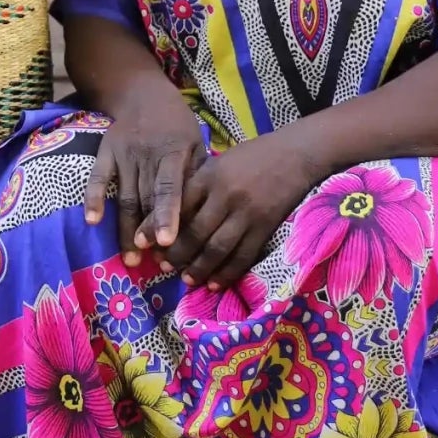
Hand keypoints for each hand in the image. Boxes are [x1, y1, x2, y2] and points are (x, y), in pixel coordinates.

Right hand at [84, 98, 206, 265]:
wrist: (141, 94)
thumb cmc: (176, 124)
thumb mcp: (195, 142)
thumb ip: (198, 175)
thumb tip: (206, 213)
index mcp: (173, 151)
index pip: (169, 188)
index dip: (166, 214)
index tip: (166, 241)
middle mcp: (146, 153)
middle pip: (146, 199)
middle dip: (148, 232)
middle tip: (152, 264)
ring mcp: (123, 153)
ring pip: (125, 196)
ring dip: (126, 229)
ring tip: (130, 259)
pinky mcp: (104, 152)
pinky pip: (98, 179)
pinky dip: (94, 199)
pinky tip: (93, 221)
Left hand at [164, 130, 320, 288]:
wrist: (296, 154)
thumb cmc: (252, 157)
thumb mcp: (219, 163)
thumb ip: (197, 185)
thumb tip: (170, 216)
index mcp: (209, 176)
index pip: (177, 206)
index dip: (156, 227)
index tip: (142, 243)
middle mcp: (225, 196)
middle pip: (194, 232)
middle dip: (176, 254)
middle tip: (163, 267)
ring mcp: (247, 213)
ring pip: (217, 249)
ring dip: (199, 268)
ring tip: (186, 279)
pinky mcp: (265, 227)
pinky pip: (243, 256)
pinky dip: (227, 273)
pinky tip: (215, 283)